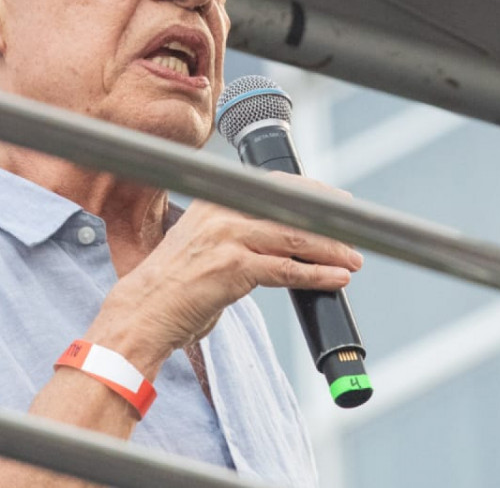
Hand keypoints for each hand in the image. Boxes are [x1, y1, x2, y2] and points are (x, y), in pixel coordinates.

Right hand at [101, 173, 362, 365]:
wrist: (142, 312)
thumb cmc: (171, 287)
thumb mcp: (202, 246)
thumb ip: (235, 238)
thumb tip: (279, 245)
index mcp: (213, 202)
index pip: (273, 187)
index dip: (311, 194)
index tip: (337, 203)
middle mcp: (221, 213)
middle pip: (291, 210)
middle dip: (330, 223)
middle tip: (357, 235)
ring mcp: (227, 239)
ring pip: (295, 239)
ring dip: (332, 250)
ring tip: (354, 261)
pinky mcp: (233, 268)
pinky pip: (287, 270)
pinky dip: (317, 275)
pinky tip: (336, 279)